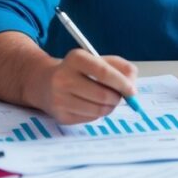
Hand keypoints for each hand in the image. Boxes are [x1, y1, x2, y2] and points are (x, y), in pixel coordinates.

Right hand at [24, 49, 138, 124]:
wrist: (44, 82)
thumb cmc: (79, 70)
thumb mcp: (97, 60)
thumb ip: (120, 68)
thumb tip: (132, 86)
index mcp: (75, 58)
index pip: (103, 72)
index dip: (122, 83)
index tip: (132, 90)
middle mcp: (63, 78)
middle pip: (103, 95)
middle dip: (117, 98)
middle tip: (119, 96)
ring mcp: (59, 99)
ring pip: (99, 110)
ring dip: (110, 107)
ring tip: (107, 100)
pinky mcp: (60, 115)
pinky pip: (90, 118)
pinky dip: (98, 113)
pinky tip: (91, 104)